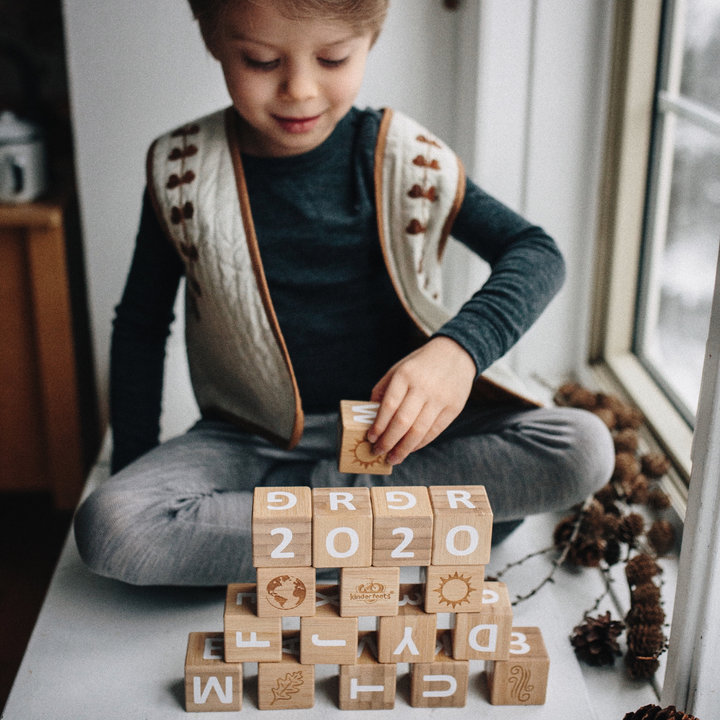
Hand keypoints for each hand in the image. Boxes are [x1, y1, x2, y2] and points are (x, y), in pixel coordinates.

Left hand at [366, 336, 475, 464]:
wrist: (456, 353)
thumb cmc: (421, 364)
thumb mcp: (398, 368)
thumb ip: (383, 389)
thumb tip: (371, 416)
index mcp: (405, 375)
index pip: (389, 406)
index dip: (378, 426)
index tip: (371, 438)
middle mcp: (423, 387)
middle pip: (403, 422)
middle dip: (388, 441)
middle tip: (378, 452)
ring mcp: (440, 398)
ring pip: (419, 431)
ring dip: (404, 448)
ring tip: (393, 458)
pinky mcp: (453, 408)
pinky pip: (434, 431)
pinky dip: (420, 443)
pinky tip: (410, 448)